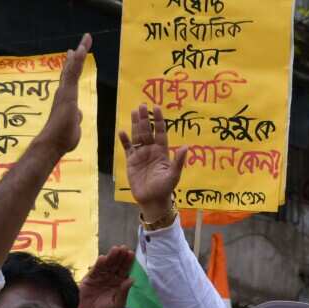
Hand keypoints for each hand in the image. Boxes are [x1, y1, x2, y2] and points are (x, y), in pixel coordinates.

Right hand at [35, 34, 91, 157]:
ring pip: (73, 68)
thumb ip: (76, 118)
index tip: (75, 53)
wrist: (52, 143)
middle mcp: (63, 92)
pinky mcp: (67, 93)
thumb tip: (78, 115)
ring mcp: (64, 91)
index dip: (73, 66)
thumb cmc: (62, 139)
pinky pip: (73, 73)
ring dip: (79, 53)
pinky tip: (80, 50)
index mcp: (66, 99)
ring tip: (86, 39)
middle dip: (77, 55)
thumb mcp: (74, 126)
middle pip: (71, 69)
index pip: (71, 78)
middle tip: (81, 42)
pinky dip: (77, 61)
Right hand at [72, 246, 134, 307]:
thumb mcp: (117, 304)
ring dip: (111, 257)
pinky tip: (103, 258)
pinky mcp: (91, 277)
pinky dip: (99, 264)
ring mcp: (101, 276)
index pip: (125, 270)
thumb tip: (132, 279)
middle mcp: (111, 277)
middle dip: (121, 256)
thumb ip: (124, 293)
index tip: (131, 254)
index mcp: (119, 283)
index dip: (128, 262)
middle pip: (117, 265)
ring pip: (107, 264)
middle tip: (124, 248)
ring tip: (115, 249)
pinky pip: (96, 269)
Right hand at [119, 104, 188, 221]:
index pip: (159, 132)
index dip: (158, 120)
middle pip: (147, 131)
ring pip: (137, 136)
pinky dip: (125, 141)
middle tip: (142, 105)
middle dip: (144, 118)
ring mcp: (140, 155)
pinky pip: (128, 148)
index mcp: (161, 151)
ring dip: (135, 124)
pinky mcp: (131, 161)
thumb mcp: (174, 175)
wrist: (152, 200)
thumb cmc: (165, 188)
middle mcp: (151, 150)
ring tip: (134, 111)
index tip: (156, 107)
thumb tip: (186, 147)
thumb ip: (178, 161)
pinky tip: (122, 132)